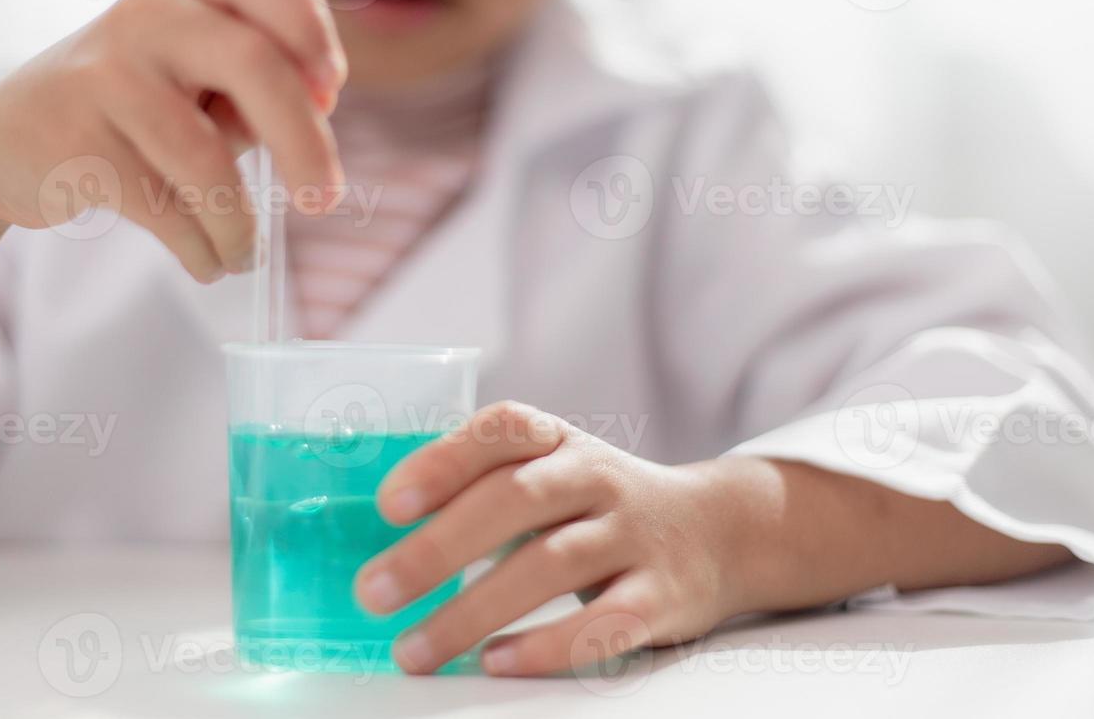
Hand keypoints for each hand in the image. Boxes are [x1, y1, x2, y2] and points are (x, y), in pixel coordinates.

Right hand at [0, 0, 346, 281]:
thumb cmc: (128, 116)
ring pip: (205, 158)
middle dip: (303, 142)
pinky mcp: (73, 138)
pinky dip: (199, 248)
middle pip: (253, 62)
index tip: (332, 89)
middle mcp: (147, 18)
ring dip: (238, 224)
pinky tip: (208, 263)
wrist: (0, 146)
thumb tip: (317, 115)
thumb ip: (256, 93)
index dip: (308, 21)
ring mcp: (105, 74)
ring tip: (243, 255)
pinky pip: (162, 206)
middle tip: (324, 200)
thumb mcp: (193, 86)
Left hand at [355, 400, 736, 676]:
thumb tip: (383, 540)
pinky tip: (497, 662)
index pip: (502, 430)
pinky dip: (547, 645)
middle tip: (373, 591)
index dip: (444, 460)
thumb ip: (482, 490)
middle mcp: (597, 477)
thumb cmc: (599, 505)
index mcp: (559, 441)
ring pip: (550, 565)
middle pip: (515, 500)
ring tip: (415, 648)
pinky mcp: (661, 596)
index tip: (388, 503)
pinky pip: (604, 622)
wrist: (720, 531)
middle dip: (437, 548)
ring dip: (473, 610)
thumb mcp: (551, 473)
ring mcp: (632, 535)